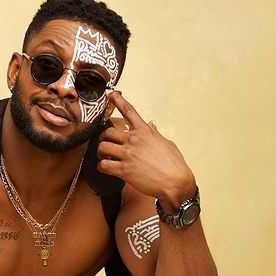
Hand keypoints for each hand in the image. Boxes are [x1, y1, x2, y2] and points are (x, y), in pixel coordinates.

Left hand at [98, 91, 195, 206]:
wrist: (175, 181)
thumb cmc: (174, 164)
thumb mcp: (166, 143)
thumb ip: (155, 133)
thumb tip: (152, 124)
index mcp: (145, 131)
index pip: (129, 111)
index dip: (118, 100)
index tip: (110, 94)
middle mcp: (134, 140)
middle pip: (108, 131)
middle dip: (103, 137)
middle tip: (105, 143)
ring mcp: (128, 154)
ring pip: (103, 147)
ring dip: (100, 152)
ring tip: (103, 156)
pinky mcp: (124, 169)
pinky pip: (104, 164)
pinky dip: (101, 166)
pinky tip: (105, 168)